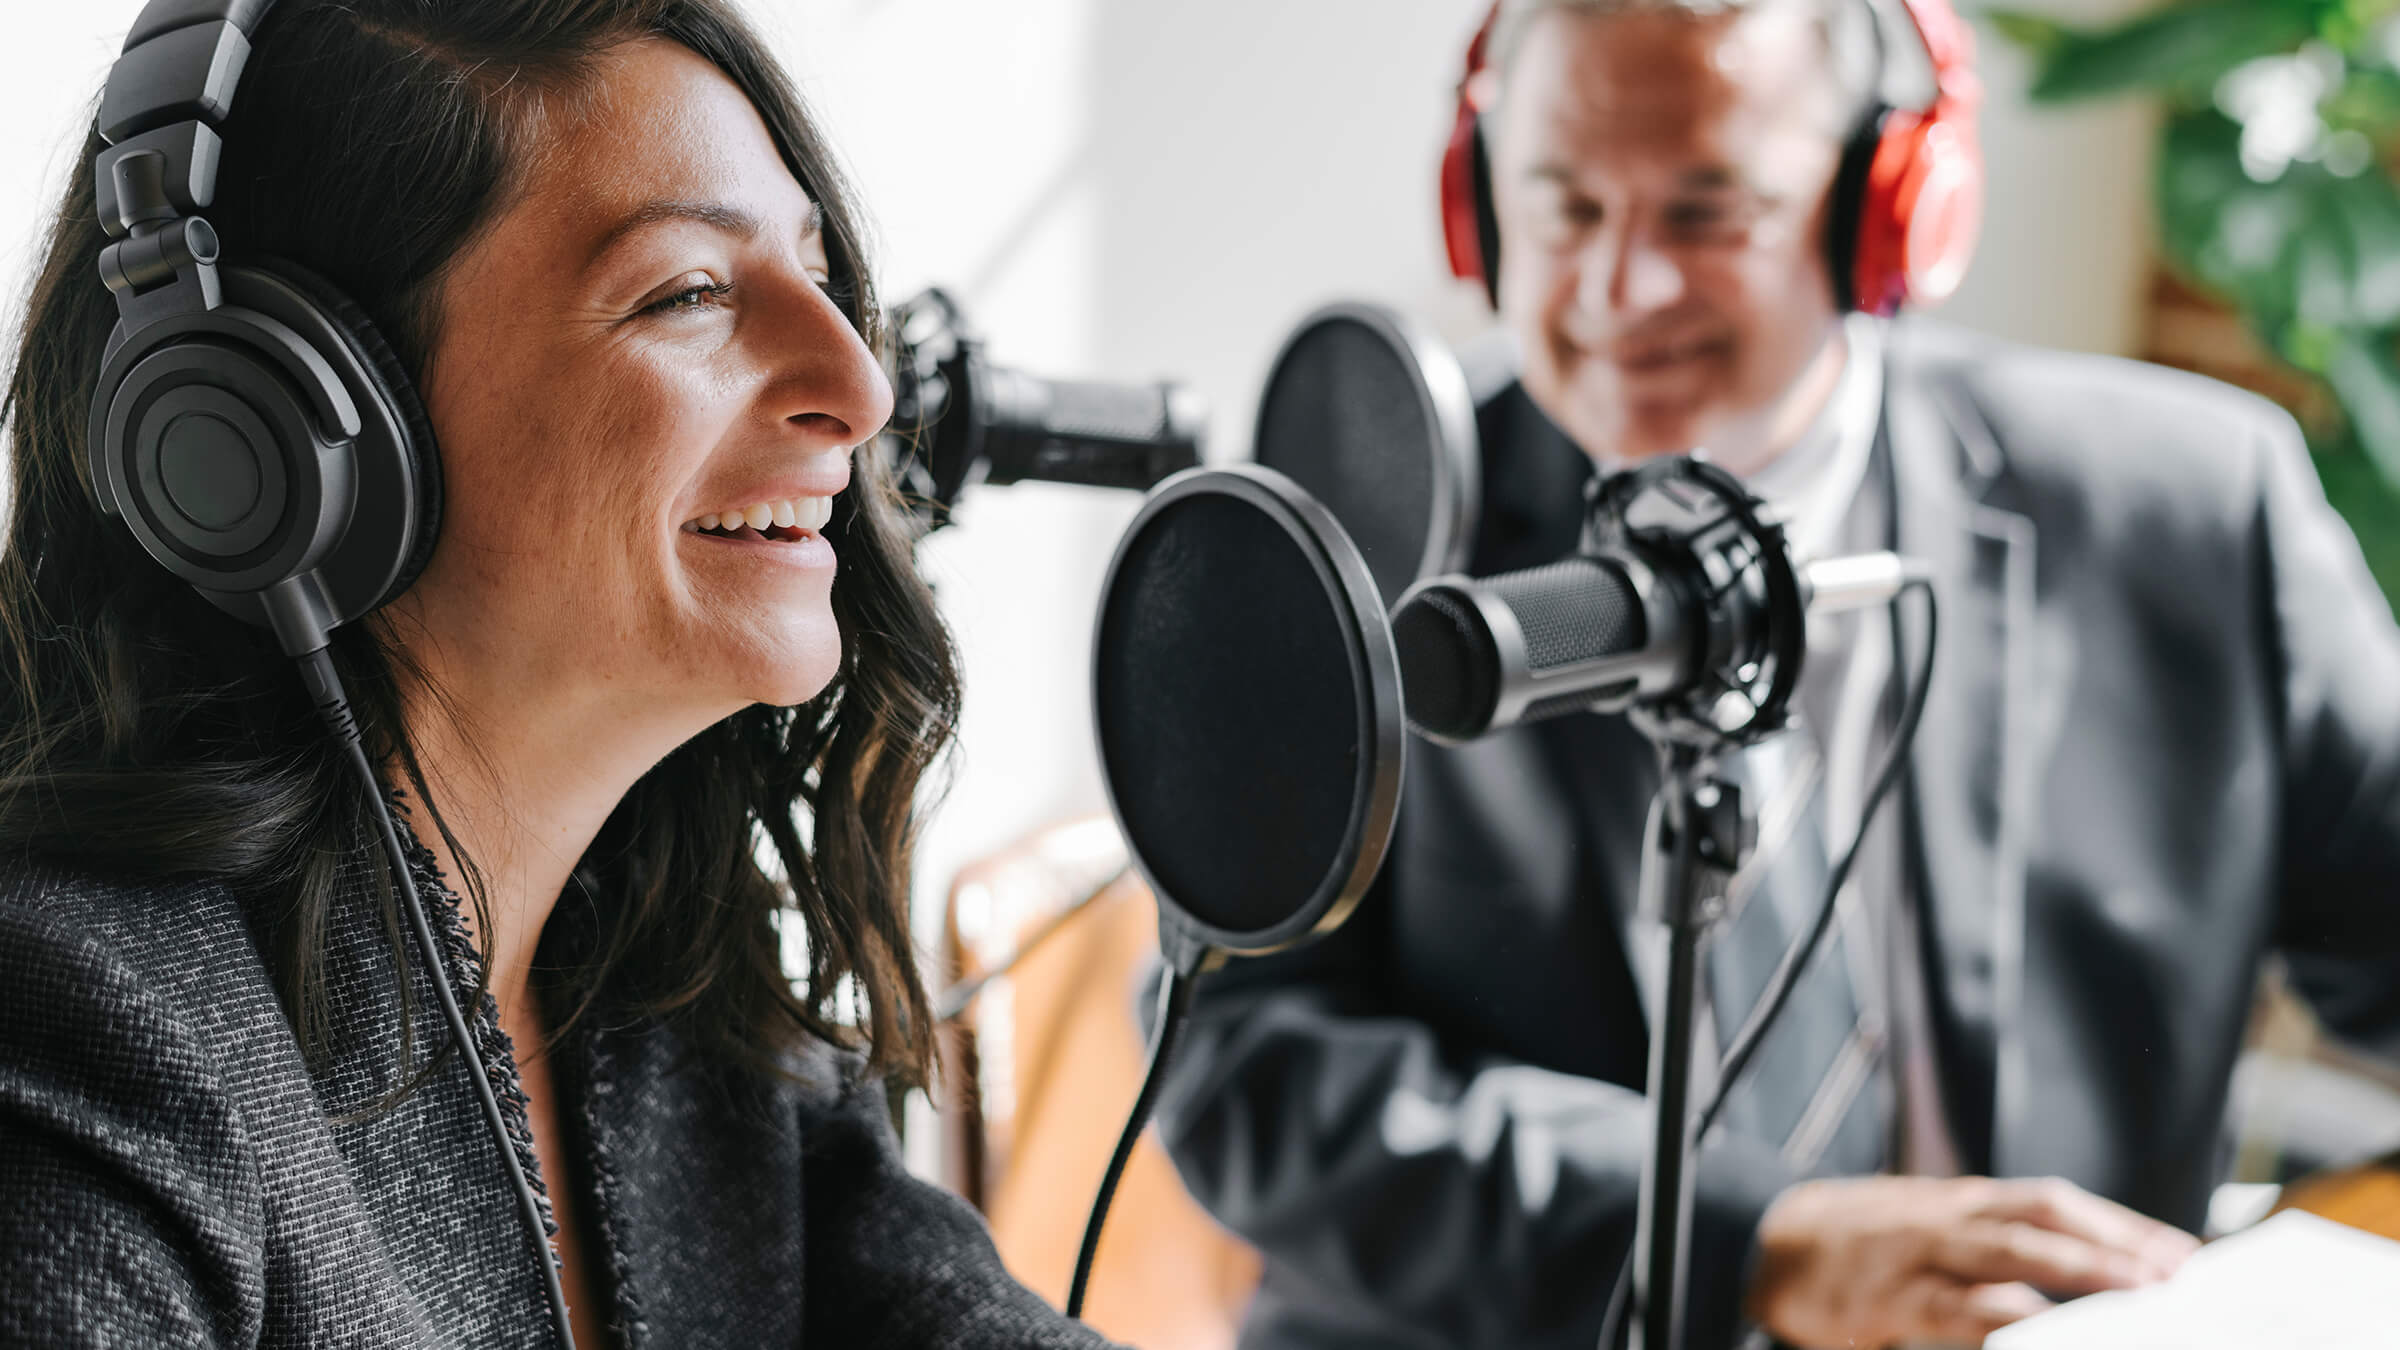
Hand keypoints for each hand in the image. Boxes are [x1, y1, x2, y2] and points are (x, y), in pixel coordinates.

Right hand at [1745, 1175, 2198, 1348]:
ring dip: (2067, 1277)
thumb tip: (2098, 1271)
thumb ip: (1995, 1245)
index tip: (2184, 1253)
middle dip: (2108, 1247)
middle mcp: (1943, 1220)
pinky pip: (1949, 1315)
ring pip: (1998, 1262)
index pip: (2051, 1203)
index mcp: (1961, 1203)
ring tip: (2126, 1297)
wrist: (1769, 1244)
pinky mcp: (1884, 1303)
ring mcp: (1913, 1260)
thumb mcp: (1932, 1227)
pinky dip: (1997, 1326)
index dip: (2119, 1225)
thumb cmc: (1869, 1245)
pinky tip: (2032, 1336)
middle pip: (2034, 1221)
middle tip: (2172, 1274)